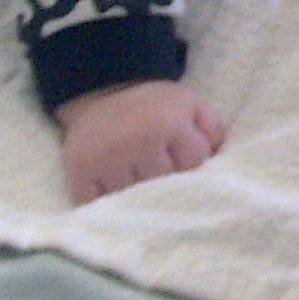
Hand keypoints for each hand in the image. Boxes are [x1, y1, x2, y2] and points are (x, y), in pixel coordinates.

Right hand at [55, 79, 226, 203]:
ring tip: (133, 175)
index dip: (189, 162)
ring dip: (137, 195)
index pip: (194, 165)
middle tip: (154, 165)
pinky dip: (106, 205)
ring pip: (136, 200)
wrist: (99, 93)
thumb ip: (212, 128)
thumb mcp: (188, 103)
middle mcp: (138, 139)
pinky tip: (111, 188)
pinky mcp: (80, 172)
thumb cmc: (151, 105)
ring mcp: (107, 158)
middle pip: (166, 185)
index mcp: (168, 121)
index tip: (178, 154)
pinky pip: (100, 205)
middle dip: (165, 180)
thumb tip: (218, 159)